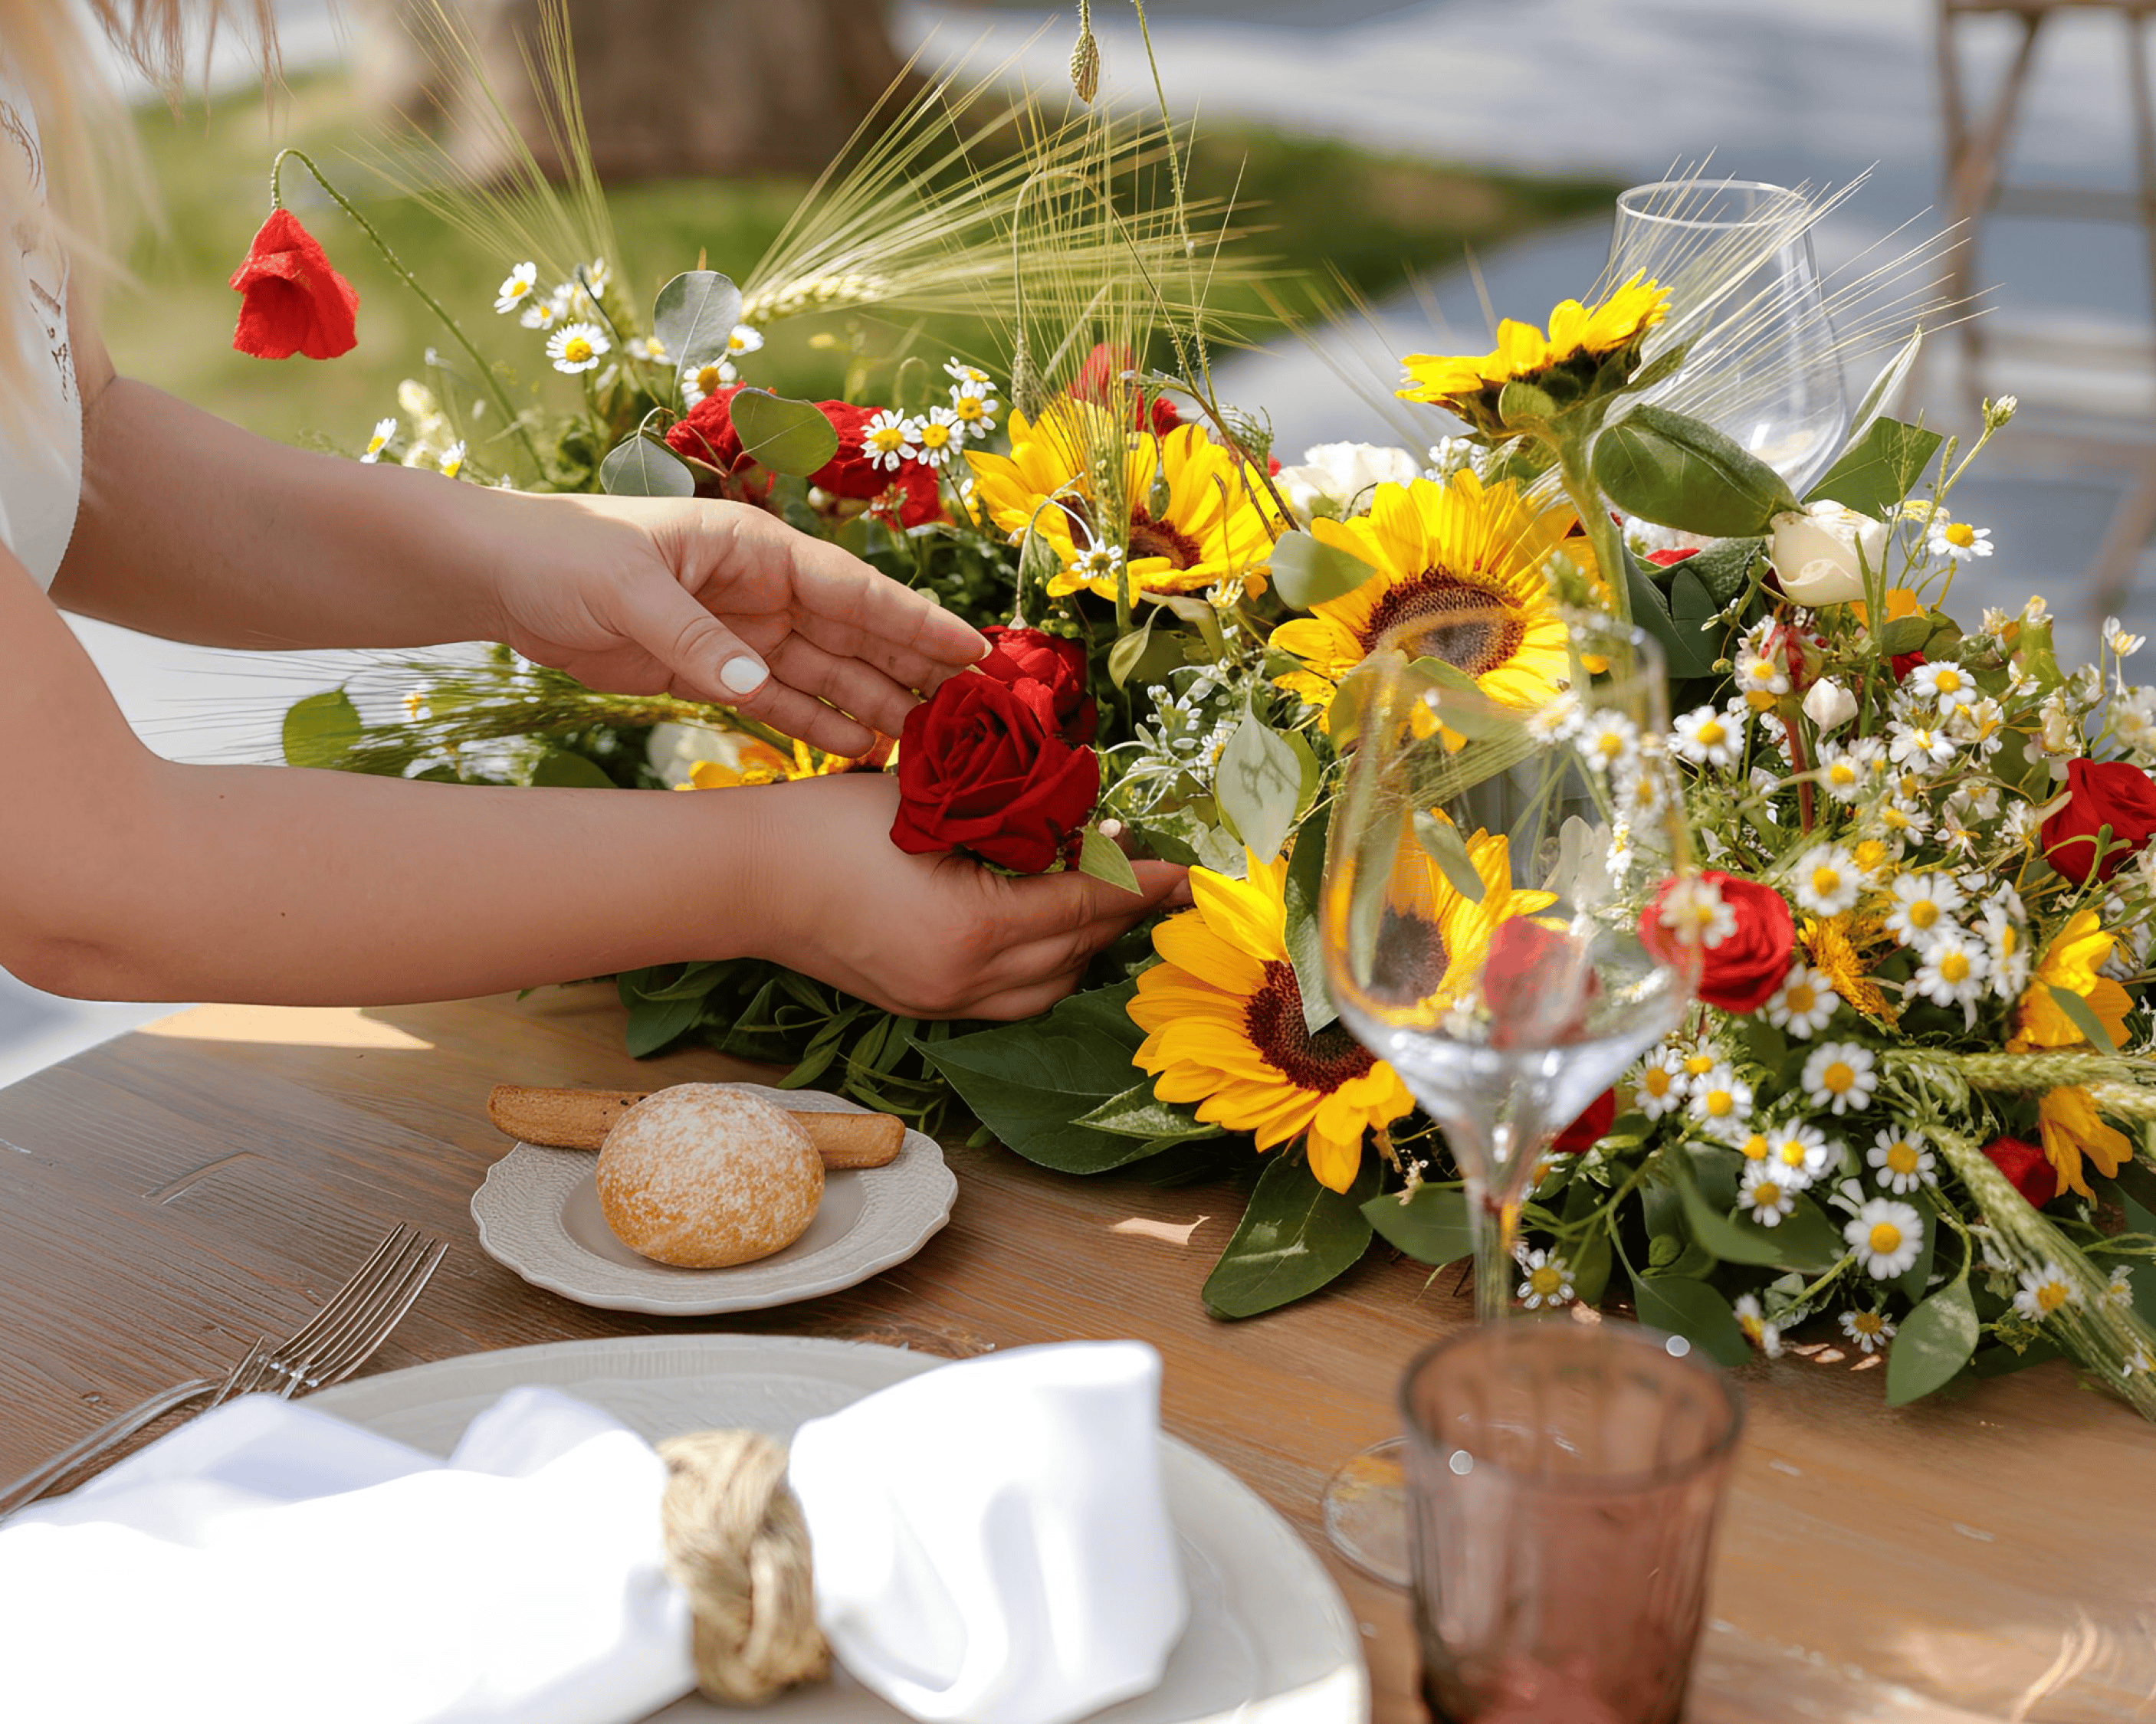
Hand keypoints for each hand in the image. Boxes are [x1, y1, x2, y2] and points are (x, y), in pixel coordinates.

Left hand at [489, 493, 986, 756]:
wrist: (500, 576)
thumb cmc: (562, 555)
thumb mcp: (626, 590)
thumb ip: (694, 638)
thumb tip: (756, 684)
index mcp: (755, 549)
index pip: (853, 590)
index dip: (916, 623)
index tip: (974, 651)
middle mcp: (761, 588)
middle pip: (855, 634)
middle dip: (914, 668)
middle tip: (976, 708)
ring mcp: (741, 630)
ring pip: (826, 672)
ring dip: (875, 704)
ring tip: (928, 741)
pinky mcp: (712, 669)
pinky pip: (780, 701)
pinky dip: (819, 725)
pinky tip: (861, 751)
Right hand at [739, 774, 1190, 1018]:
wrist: (742, 877)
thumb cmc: (829, 822)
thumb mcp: (933, 804)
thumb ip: (1009, 815)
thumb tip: (1077, 815)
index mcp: (975, 928)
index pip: (1087, 908)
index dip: (1142, 886)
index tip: (1185, 872)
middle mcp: (965, 981)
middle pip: (1077, 955)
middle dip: (1119, 913)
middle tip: (1143, 868)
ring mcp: (940, 1003)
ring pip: (1047, 990)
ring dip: (1082, 946)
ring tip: (1097, 895)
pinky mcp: (919, 1007)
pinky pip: (1007, 999)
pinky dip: (1040, 967)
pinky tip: (1042, 926)